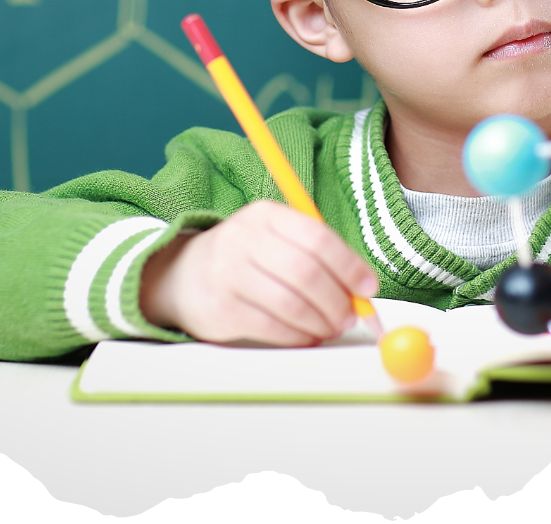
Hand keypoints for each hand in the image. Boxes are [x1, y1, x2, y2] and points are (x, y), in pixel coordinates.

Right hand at [139, 201, 378, 345]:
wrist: (182, 274)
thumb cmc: (248, 255)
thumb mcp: (277, 237)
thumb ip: (318, 254)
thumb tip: (362, 287)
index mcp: (266, 214)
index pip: (317, 238)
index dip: (349, 266)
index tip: (368, 288)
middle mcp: (244, 240)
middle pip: (305, 272)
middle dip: (337, 300)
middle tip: (351, 316)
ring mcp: (228, 275)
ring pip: (289, 303)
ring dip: (320, 321)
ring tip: (332, 327)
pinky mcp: (220, 311)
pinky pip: (270, 327)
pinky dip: (297, 336)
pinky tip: (307, 335)